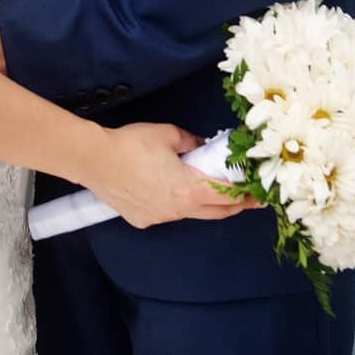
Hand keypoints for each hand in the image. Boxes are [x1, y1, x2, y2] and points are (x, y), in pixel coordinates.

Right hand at [83, 123, 259, 229]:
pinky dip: (173, 203)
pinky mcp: (142, 220)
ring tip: (202, 188)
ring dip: (202, 204)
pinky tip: (164, 189)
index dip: (247, 195)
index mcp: (189, 189)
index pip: (227, 197)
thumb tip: (200, 147)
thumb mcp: (168, 133)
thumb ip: (191, 142)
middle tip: (245, 197)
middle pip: (215, 213)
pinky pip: (166, 213)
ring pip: (190, 213)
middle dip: (233, 206)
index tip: (260, 194)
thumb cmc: (132, 144)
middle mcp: (178, 210)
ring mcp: (159, 218)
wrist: (94, 160)